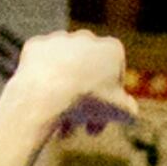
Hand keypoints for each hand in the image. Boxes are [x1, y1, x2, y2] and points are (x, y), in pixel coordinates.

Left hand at [7, 29, 138, 132]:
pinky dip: (43, 82)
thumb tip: (131, 113)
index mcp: (112, 49)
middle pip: (88, 74)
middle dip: (86, 101)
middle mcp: (86, 38)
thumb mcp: (120, 112)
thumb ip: (130, 111)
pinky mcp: (36, 46)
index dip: (111, 101)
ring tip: (59, 124)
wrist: (47, 92)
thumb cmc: (88, 101)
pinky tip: (43, 102)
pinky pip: (41, 67)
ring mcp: (59, 40)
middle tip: (81, 127)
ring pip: (64, 71)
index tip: (102, 120)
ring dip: (64, 94)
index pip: (116, 77)